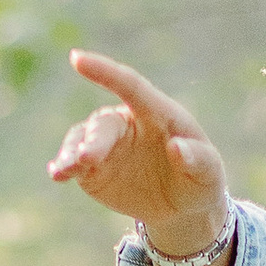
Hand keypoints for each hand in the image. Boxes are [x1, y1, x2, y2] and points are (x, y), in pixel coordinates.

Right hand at [49, 51, 228, 249]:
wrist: (181, 206)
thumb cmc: (199, 179)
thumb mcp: (209, 173)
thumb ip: (197, 159)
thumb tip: (178, 147)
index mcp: (157, 113)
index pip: (130, 86)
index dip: (105, 72)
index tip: (77, 59)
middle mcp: (127, 123)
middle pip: (104, 123)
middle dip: (94, 140)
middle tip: (88, 159)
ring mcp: (107, 144)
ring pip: (81, 139)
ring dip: (71, 153)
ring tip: (64, 171)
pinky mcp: (92, 168)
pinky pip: (72, 162)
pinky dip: (63, 166)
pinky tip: (57, 174)